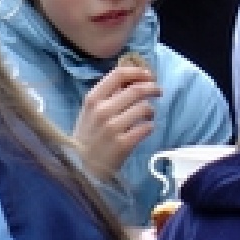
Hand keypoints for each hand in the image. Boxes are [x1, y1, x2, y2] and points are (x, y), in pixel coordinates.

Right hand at [73, 65, 160, 180]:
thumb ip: (107, 96)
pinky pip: (147, 128)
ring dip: (151, 110)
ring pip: (144, 108)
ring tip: (148, 116)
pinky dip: (149, 126)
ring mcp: (113, 127)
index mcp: (93, 99)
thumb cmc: (87, 138)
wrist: (81, 167)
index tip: (148, 75)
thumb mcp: (89, 112)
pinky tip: (145, 129)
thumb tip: (132, 80)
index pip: (118, 74)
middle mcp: (102, 110)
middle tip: (158, 91)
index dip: (138, 72)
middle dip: (152, 88)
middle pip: (136, 89)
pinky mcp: (123, 144)